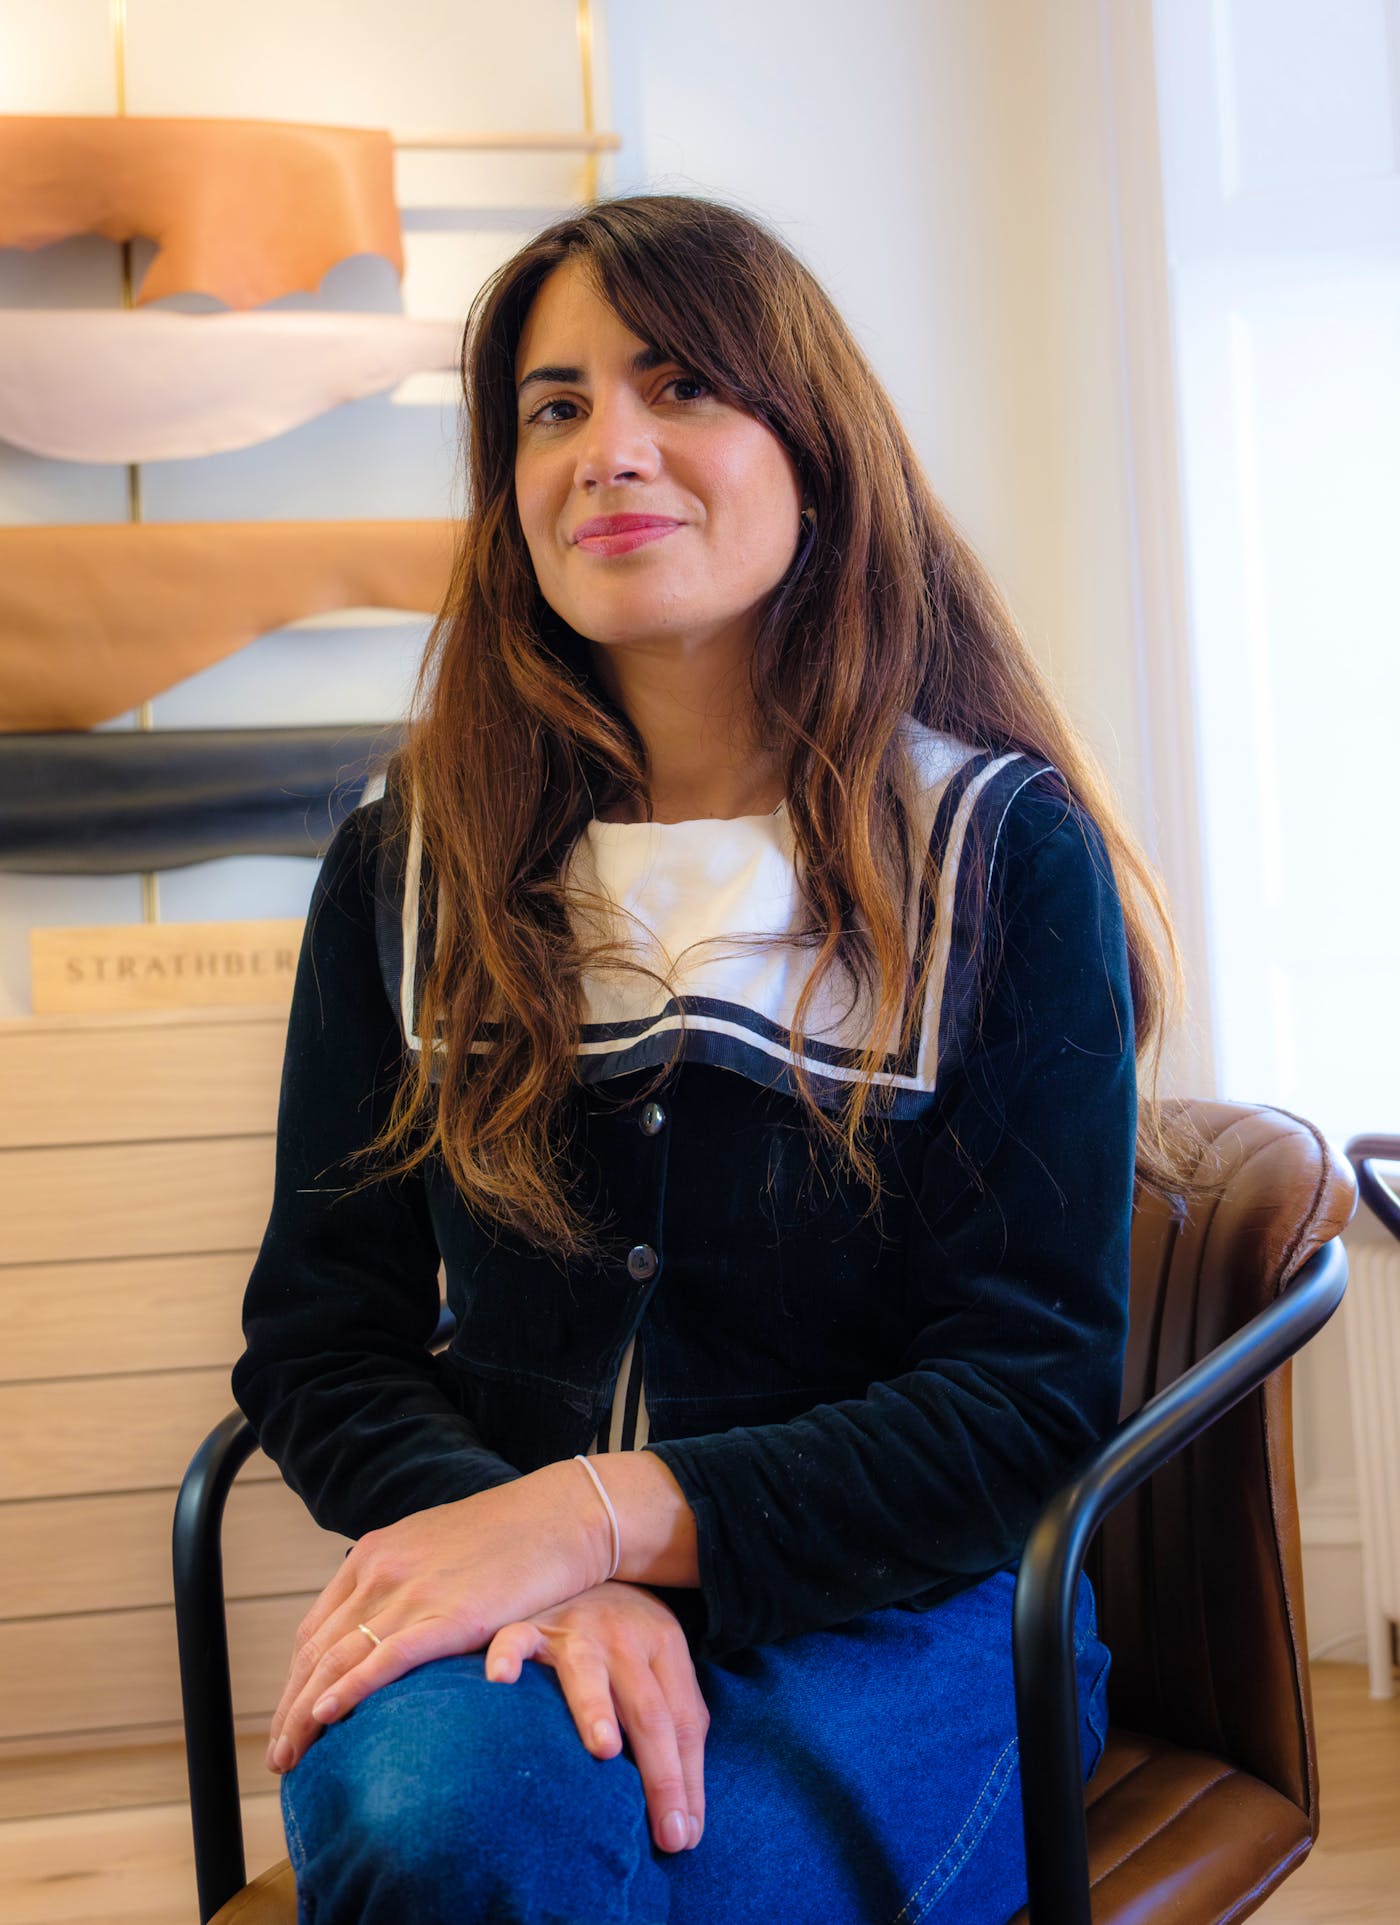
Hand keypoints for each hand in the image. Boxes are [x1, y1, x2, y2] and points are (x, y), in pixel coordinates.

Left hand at [266, 1463, 613, 1774]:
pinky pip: (384, 1658)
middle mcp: (382, 1570)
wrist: (564, 1515)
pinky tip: (327, 1719)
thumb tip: (390, 1622)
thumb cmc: (513, 1536)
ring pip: (339, 1660)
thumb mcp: (441, 1549)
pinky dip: (348, 1690)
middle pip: (318, 1650)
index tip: (291, 1717)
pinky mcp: (448, 1614)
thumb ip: (407, 1580)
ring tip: (291, 1758)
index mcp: (375, 1553)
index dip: (297, 1680)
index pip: (317, 1627)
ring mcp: (412, 1590)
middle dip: (291, 1708)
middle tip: (279, 1755)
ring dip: (306, 1715)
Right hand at [486, 1581, 709, 1855]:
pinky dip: (507, 1657)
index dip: (685, 1780)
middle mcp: (623, 1637)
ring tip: (604, 1750)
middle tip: (666, 1832)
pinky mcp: (530, 1624)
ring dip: (597, 1710)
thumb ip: (679, 1731)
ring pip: (588, 1673)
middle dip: (659, 1772)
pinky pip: (515, 1638)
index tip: (684, 1837)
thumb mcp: (664, 1671)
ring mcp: (576, 1629)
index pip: (681, 1723)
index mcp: (664, 1646)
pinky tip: (502, 1681)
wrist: (590, 1557)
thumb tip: (687, 1823)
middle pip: (648, 1709)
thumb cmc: (629, 1639)